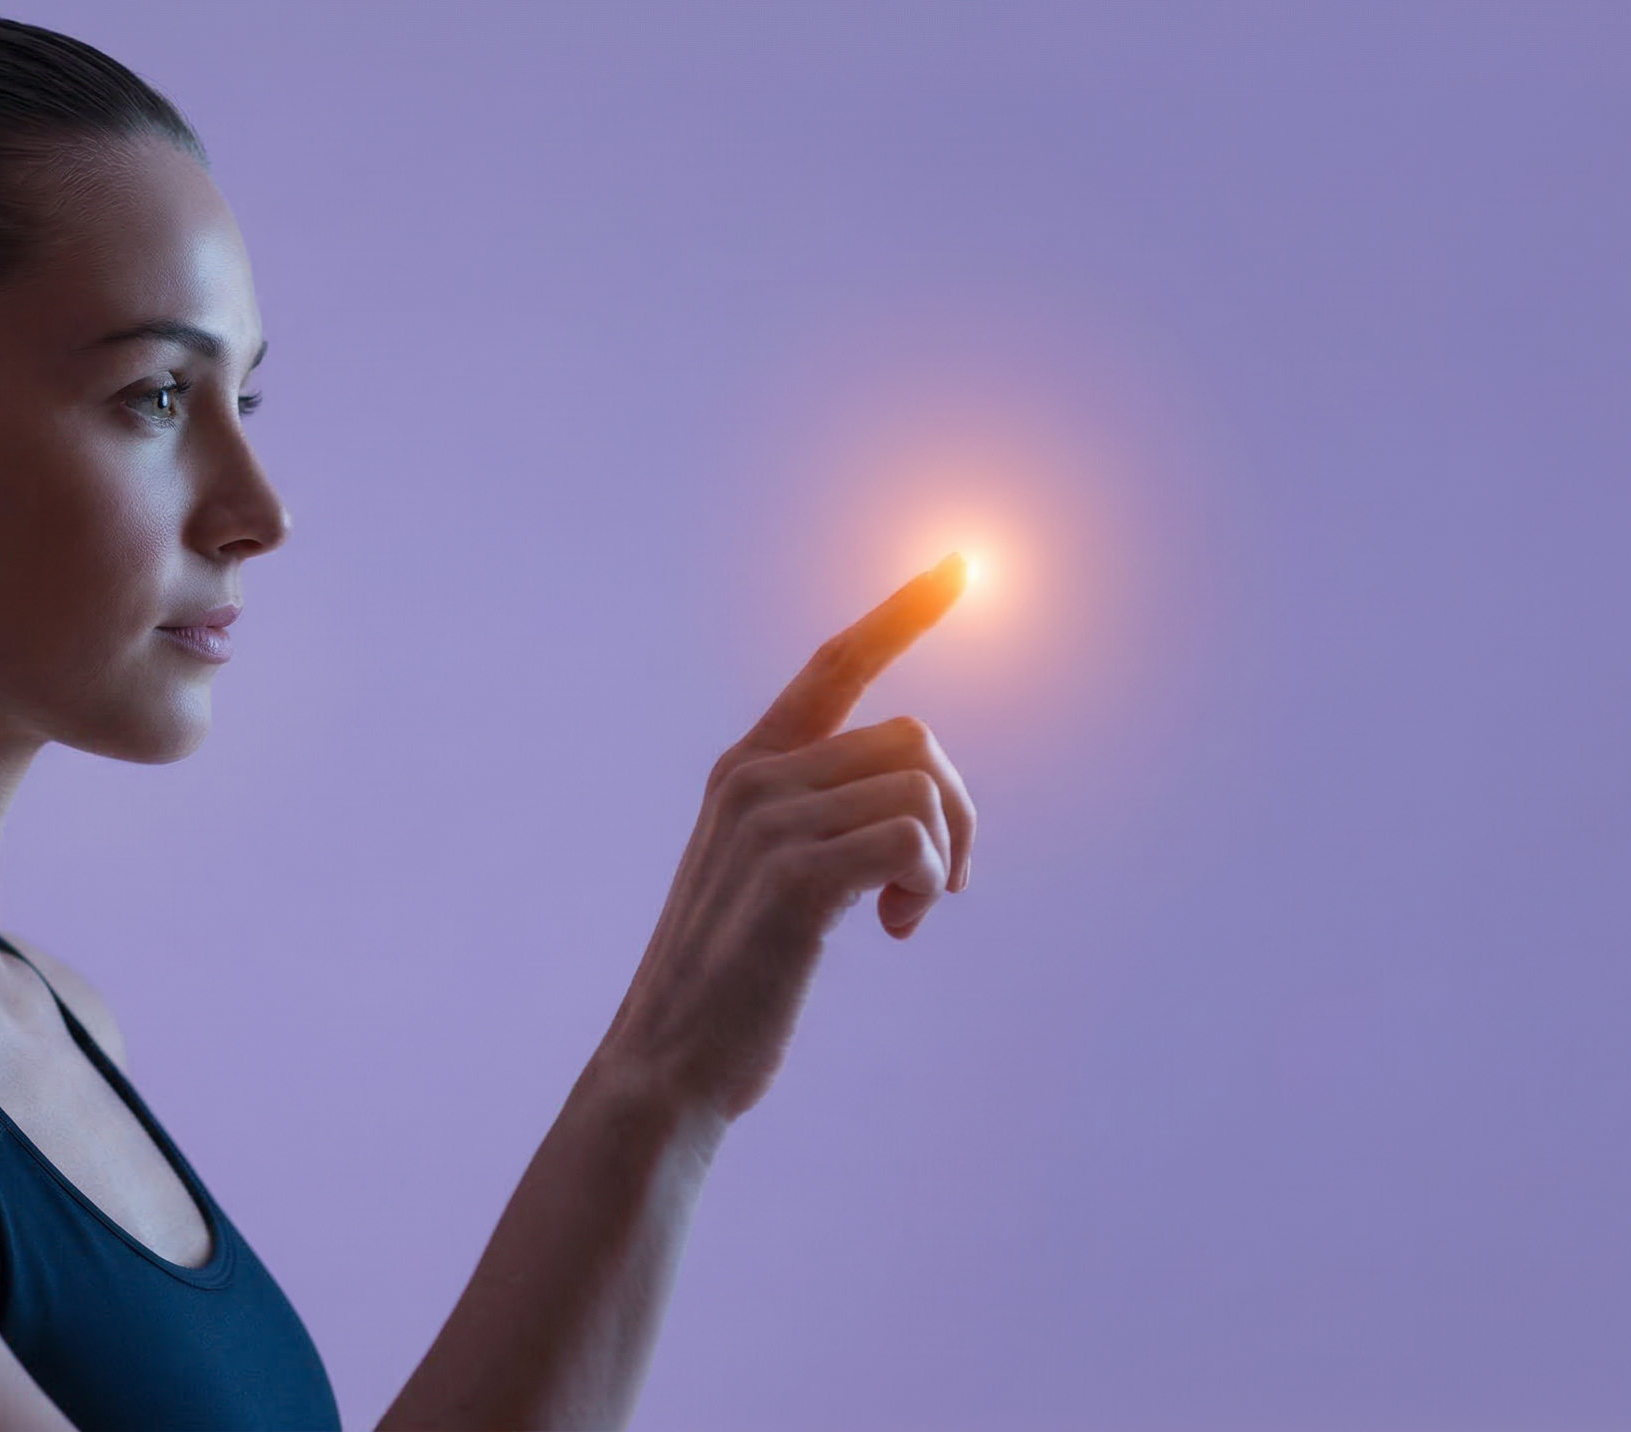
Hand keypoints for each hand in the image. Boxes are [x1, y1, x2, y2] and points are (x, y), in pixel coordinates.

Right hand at [598, 554, 977, 1122]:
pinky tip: (895, 930)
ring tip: (904, 914)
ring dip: (942, 857)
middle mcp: (753, 778)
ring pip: (922, 790)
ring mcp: (767, 823)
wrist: (667, 1065)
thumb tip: (917, 811)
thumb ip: (820, 823)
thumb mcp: (767, 880)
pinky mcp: (792, 878)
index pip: (835, 665)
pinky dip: (926, 884)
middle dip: (957, 812)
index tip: (963, 565)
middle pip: (914, 741)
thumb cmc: (732, 985)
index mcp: (746, 769)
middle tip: (938, 887)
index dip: (903, 614)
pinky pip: (911, 840)